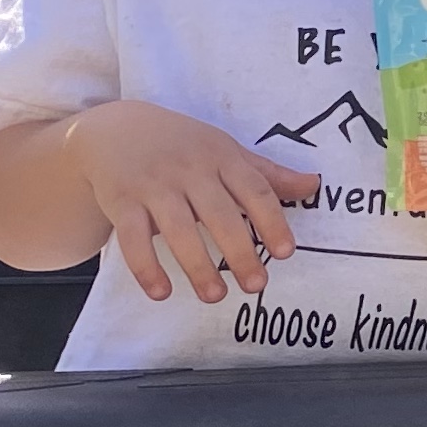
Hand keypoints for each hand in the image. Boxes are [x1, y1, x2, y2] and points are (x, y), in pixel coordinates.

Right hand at [65, 100, 318, 301]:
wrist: (112, 129)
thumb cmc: (181, 145)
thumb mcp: (224, 150)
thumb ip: (266, 174)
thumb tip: (314, 185)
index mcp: (221, 157)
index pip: (254, 189)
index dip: (272, 221)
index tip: (285, 253)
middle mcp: (189, 170)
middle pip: (219, 214)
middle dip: (240, 251)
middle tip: (256, 286)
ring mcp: (153, 185)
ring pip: (178, 229)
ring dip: (198, 266)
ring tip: (215, 297)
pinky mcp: (121, 202)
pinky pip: (133, 238)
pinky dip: (146, 267)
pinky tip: (161, 293)